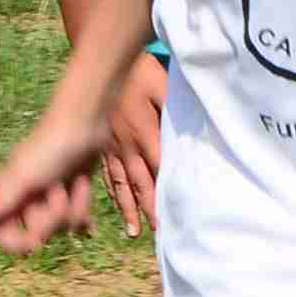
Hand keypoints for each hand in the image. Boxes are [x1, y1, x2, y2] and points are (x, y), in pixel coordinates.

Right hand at [0, 107, 111, 255]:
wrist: (84, 122)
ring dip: (74, 205)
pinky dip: (83, 214)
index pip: (2, 234)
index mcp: (8, 194)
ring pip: (62, 226)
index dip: (16, 244)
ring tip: (75, 182)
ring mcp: (50, 195)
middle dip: (54, 214)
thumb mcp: (23, 177)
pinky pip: (77, 218)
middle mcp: (27, 197)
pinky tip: (89, 221)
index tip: (34, 244)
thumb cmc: (50, 148)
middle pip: (38, 232)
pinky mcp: (72, 191)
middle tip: (58, 187)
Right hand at [99, 52, 165, 235]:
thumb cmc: (141, 73)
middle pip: (140, 183)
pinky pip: (106, 175)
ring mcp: (111, 148)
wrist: (106, 63)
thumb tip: (194, 132)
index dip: (167, 192)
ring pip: (121, 184)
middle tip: (160, 233)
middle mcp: (127, 145)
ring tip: (134, 232)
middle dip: (150, 210)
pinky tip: (117, 207)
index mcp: (144, 131)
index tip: (177, 214)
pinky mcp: (102, 146)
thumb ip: (176, 111)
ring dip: (128, 209)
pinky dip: (112, 194)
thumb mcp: (163, 86)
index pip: (159, 168)